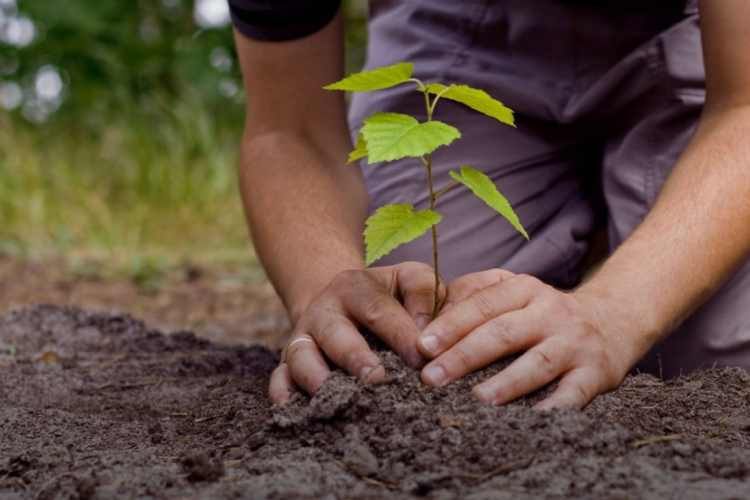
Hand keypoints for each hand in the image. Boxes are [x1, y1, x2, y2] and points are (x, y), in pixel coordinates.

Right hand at [269, 262, 444, 404]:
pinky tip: (289, 407)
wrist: (340, 299)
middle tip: (377, 379)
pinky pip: (278, 375)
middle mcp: (324, 310)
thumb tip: (428, 334)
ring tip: (339, 399)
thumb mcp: (406, 279)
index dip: (400, 333)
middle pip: (336, 334)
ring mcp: (303, 336)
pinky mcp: (288, 360)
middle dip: (356, 358)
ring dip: (318, 377)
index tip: (421, 358)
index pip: (378, 309)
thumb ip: (424, 294)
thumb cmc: (386, 295)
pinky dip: (281, 390)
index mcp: (355, 287)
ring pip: (302, 355)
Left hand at [416, 269, 635, 408]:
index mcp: (524, 289)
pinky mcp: (596, 372)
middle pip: (503, 332)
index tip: (422, 346)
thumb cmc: (544, 312)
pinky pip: (574, 393)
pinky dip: (555, 407)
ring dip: (507, 382)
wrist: (613, 319)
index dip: (450, 325)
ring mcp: (574, 342)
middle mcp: (550, 312)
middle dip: (464, 355)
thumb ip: (474, 295)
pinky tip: (532, 420)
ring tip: (477, 398)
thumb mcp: (514, 290)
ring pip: (538, 362)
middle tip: (431, 378)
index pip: (482, 305)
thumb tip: (430, 316)